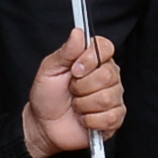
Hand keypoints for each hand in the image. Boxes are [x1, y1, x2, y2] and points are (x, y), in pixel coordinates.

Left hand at [23, 27, 122, 157]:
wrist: (44, 125)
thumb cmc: (47, 96)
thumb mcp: (50, 70)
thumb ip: (66, 51)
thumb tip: (78, 32)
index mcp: (94, 60)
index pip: (106, 47)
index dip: (90, 59)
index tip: (74, 69)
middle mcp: (108, 76)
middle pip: (107, 75)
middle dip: (81, 86)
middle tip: (71, 90)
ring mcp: (114, 97)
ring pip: (106, 98)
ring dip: (83, 105)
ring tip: (76, 105)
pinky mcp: (114, 118)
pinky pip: (110, 117)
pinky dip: (90, 120)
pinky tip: (84, 119)